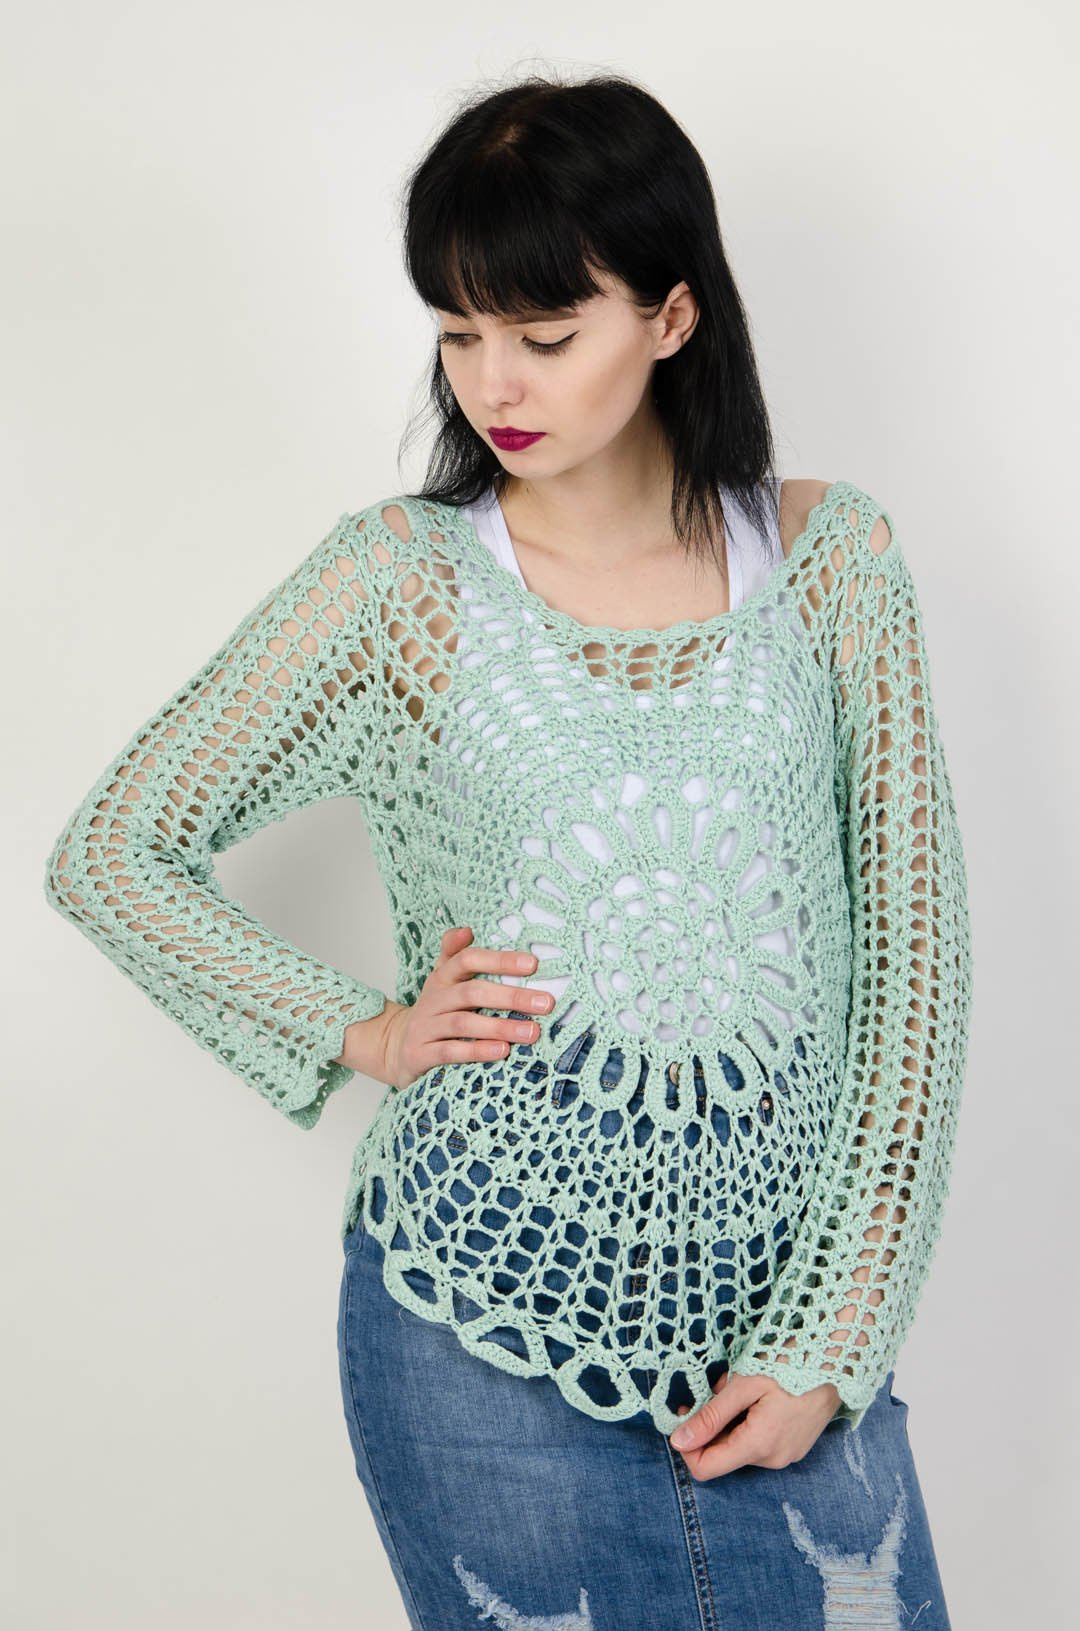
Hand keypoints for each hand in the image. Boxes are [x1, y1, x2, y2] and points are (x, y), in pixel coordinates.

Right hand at [380, 925, 554, 1092]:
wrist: (397, 1048)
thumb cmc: (434, 1012)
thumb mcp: (442, 981)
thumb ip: (455, 955)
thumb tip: (466, 929)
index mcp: (442, 978)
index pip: (468, 959)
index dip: (499, 960)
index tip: (533, 963)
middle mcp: (432, 999)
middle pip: (471, 992)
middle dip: (510, 996)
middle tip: (545, 1003)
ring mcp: (424, 1027)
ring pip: (463, 1023)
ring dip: (500, 1026)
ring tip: (532, 1032)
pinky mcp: (419, 1055)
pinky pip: (450, 1052)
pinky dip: (477, 1051)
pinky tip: (502, 1051)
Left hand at [667, 1370, 840, 1481]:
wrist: (837, 1361)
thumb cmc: (790, 1365)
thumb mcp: (744, 1385)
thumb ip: (710, 1416)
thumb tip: (678, 1441)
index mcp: (758, 1446)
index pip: (705, 1468)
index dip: (687, 1444)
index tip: (684, 1413)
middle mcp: (772, 1460)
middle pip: (722, 1454)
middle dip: (712, 1422)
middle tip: (719, 1386)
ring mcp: (786, 1456)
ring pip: (740, 1445)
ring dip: (731, 1419)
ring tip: (742, 1385)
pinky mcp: (794, 1447)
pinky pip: (758, 1442)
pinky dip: (748, 1421)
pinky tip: (758, 1396)